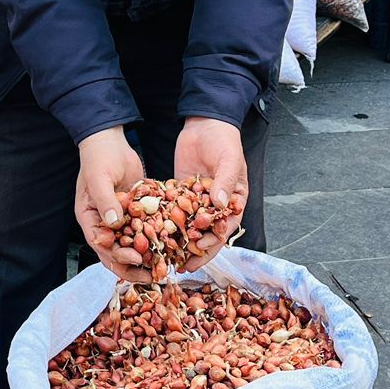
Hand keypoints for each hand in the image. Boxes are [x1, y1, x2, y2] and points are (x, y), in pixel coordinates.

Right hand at [75, 126, 148, 281]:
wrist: (110, 140)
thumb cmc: (98, 157)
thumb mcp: (99, 178)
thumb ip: (105, 201)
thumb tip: (113, 222)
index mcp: (90, 219)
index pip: (102, 246)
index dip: (118, 256)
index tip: (136, 258)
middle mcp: (104, 223)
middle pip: (117, 253)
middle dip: (134, 267)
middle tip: (153, 276)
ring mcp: (120, 219)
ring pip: (132, 245)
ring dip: (146, 257)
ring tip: (163, 268)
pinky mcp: (135, 212)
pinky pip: (144, 230)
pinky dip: (155, 239)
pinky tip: (171, 246)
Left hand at [173, 116, 246, 271]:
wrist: (205, 123)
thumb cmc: (224, 140)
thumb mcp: (229, 159)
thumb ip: (225, 181)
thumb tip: (221, 205)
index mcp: (234, 201)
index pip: (225, 227)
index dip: (214, 240)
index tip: (200, 248)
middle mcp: (217, 206)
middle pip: (207, 234)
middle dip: (196, 251)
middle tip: (183, 265)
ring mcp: (198, 201)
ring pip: (190, 227)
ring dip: (181, 243)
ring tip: (168, 259)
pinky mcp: (182, 194)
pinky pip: (175, 212)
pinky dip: (168, 225)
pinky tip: (155, 236)